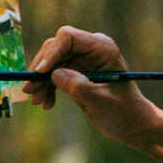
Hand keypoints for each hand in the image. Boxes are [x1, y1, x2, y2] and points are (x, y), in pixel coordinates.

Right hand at [23, 25, 162, 149]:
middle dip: (41, 69)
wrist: (132, 124)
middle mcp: (91, 49)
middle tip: (30, 91)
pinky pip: (55, 74)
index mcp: (102, 48)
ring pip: (51, 63)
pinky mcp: (77, 72)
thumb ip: (79, 86)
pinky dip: (48, 87)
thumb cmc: (124, 112)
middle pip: (55, 48)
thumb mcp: (101, 101)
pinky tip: (46, 103)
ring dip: (41, 81)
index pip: (68, 37)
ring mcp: (83, 60)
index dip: (51, 53)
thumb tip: (54, 74)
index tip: (39, 73)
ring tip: (37, 101)